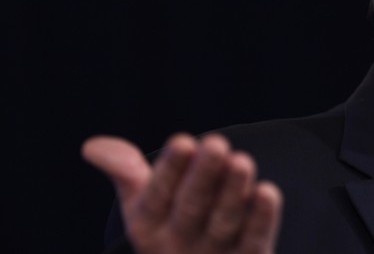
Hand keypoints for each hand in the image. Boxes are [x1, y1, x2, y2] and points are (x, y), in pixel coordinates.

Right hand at [82, 133, 282, 253]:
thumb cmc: (171, 222)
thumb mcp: (144, 201)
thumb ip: (126, 171)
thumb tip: (92, 147)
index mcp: (147, 225)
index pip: (156, 196)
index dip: (170, 169)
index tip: (183, 141)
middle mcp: (177, 244)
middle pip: (191, 207)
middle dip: (204, 175)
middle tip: (217, 143)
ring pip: (223, 223)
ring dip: (232, 193)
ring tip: (242, 161)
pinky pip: (253, 241)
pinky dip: (261, 219)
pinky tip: (268, 192)